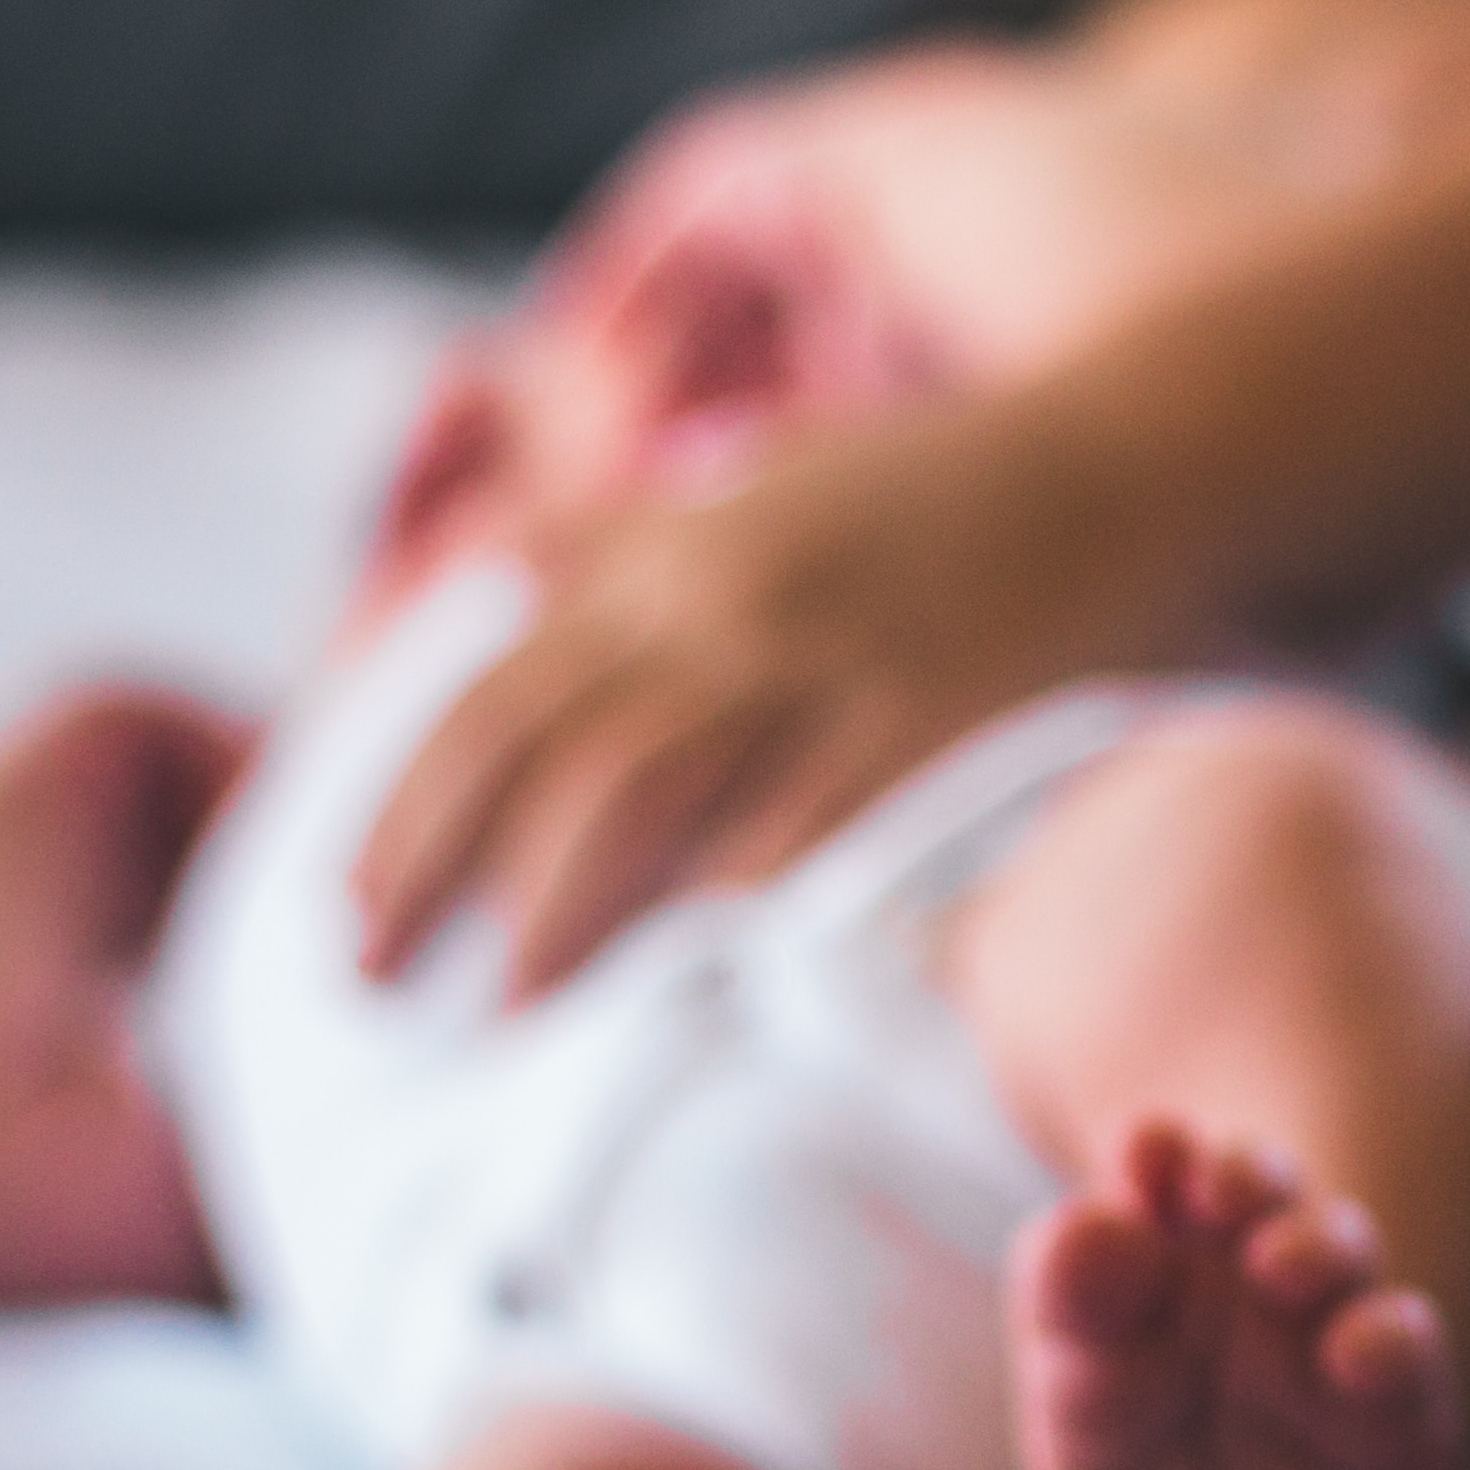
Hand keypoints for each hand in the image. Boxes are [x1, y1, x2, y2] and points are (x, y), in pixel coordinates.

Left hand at [347, 390, 1215, 997]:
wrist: (1129, 457)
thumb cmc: (936, 486)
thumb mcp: (748, 477)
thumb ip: (615, 536)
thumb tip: (482, 578)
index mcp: (671, 557)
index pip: (494, 689)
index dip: (403, 802)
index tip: (340, 903)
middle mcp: (723, 605)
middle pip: (542, 747)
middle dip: (438, 867)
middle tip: (369, 980)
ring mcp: (827, 660)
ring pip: (649, 787)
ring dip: (563, 908)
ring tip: (511, 1012)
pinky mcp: (931, 718)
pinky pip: (816, 821)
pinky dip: (743, 901)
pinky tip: (696, 980)